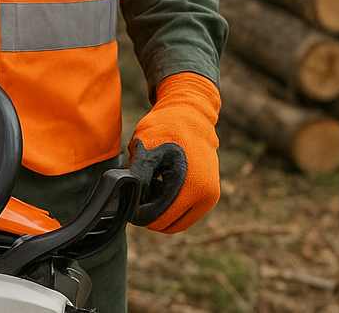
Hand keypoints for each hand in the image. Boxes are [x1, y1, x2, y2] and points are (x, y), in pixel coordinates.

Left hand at [127, 72, 220, 233]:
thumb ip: (138, 180)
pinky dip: (171, 206)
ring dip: (161, 212)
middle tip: (135, 197)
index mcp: (192, 186)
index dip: (139, 215)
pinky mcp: (210, 194)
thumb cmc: (167, 128)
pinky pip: (186, 212)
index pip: (160, 218)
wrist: (191, 114)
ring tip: (148, 190)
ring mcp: (211, 196)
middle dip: (150, 215)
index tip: (127, 204)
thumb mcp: (146, 151)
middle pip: (169, 225)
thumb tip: (131, 205)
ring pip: (177, 222)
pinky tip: (159, 187)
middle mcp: (206, 196)